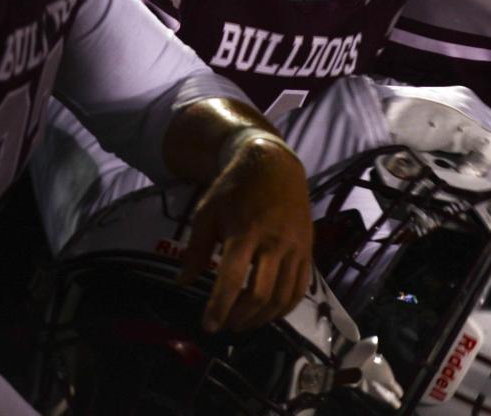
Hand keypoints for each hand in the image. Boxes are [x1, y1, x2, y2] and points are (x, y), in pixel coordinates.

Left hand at [175, 132, 312, 331]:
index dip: (219, 306)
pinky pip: (300, 289)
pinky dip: (285, 308)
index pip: (232, 278)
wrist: (274, 165)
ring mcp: (295, 248)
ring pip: (282, 297)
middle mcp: (274, 242)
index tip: (208, 326)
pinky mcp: (307, 251)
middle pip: (260, 294)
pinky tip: (269, 314)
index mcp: (245, 231)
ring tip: (243, 324)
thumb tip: (183, 282)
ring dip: (262, 318)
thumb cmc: (235, 188)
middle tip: (225, 325)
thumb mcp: (208, 212)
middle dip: (240, 317)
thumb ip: (196, 249)